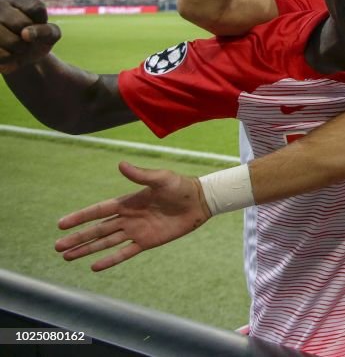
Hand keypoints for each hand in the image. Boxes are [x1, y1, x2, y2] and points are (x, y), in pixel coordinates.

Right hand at [0, 0, 60, 73]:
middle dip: (30, 37)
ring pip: (12, 41)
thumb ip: (46, 31)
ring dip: (20, 49)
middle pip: (22, 23)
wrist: (22, 58)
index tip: (38, 24)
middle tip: (26, 39)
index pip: (36, 8)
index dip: (41, 22)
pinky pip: (2, 55)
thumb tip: (25, 34)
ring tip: (16, 47)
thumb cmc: (37, 39)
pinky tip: (7, 54)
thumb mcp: (51, 34)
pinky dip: (10, 59)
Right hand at [55, 162, 209, 271]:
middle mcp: (128, 218)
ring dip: (87, 250)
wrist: (199, 201)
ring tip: (67, 257)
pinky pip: (125, 252)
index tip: (61, 224)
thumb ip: (140, 175)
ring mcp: (136, 231)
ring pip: (106, 243)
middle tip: (57, 246)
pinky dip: (110, 259)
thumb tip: (120, 165)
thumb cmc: (180, 186)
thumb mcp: (161, 178)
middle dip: (78, 238)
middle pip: (97, 230)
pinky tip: (94, 266)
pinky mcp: (147, 242)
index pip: (98, 211)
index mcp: (128, 202)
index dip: (80, 217)